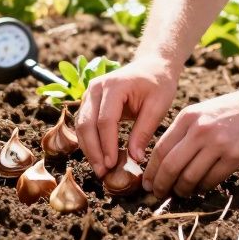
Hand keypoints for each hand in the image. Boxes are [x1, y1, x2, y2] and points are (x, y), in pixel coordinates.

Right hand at [75, 56, 178, 178]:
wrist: (151, 67)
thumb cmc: (158, 85)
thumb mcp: (158, 106)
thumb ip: (144, 131)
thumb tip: (135, 159)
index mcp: (114, 86)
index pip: (105, 120)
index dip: (107, 145)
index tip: (112, 165)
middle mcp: (96, 88)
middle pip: (87, 124)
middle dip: (93, 151)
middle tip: (103, 172)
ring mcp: (89, 93)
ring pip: (81, 125)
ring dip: (88, 149)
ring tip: (100, 169)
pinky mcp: (89, 101)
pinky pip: (83, 124)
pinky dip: (89, 141)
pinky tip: (98, 157)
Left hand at [144, 85, 238, 197]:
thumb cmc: (231, 111)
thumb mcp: (202, 113)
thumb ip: (183, 132)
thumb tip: (163, 162)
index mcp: (187, 117)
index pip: (160, 149)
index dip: (151, 171)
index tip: (147, 182)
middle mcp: (199, 130)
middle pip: (170, 166)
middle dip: (161, 185)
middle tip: (158, 194)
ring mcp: (218, 144)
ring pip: (189, 177)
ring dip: (182, 190)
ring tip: (181, 193)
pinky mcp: (234, 156)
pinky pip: (211, 180)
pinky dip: (202, 188)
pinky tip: (200, 188)